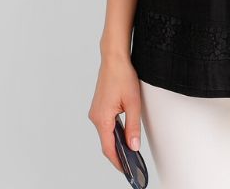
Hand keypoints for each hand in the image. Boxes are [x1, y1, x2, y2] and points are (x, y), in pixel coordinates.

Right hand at [88, 52, 143, 172]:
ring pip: (106, 133)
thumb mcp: (133, 103)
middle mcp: (96, 117)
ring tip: (130, 150)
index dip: (118, 161)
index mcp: (102, 118)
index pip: (109, 148)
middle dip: (118, 154)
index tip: (127, 170)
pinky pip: (106, 124)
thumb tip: (133, 146)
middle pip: (106, 142)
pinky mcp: (99, 106)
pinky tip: (124, 134)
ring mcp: (96, 111)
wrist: (114, 58)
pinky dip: (114, 132)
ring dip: (116, 142)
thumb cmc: (122, 76)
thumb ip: (133, 126)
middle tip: (132, 163)